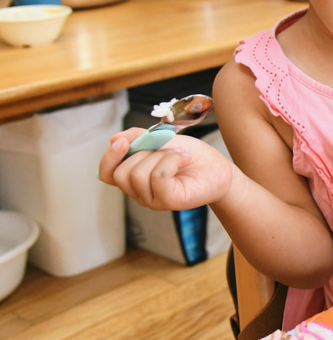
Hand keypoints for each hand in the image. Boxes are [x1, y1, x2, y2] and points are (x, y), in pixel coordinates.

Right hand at [99, 128, 233, 210]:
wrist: (219, 168)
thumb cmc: (190, 155)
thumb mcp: (162, 140)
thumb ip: (138, 138)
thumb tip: (114, 138)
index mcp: (133, 178)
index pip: (106, 174)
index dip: (108, 158)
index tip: (121, 142)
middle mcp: (139, 192)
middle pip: (121, 173)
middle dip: (143, 153)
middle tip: (167, 149)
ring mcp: (153, 200)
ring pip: (137, 174)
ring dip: (162, 156)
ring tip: (180, 155)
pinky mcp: (169, 201)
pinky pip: (157, 177)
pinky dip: (171, 161)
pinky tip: (185, 160)